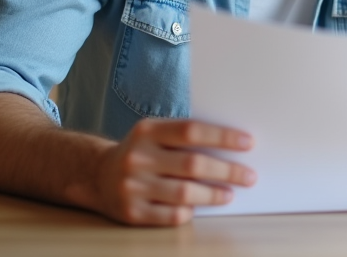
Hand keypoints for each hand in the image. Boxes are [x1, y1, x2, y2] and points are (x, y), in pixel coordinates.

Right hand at [90, 118, 255, 225]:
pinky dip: (189, 211)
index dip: (223, 137)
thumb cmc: (142, 152)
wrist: (97, 176)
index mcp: (147, 131)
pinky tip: (199, 207)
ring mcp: (132, 186)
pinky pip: (170, 215)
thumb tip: (233, 146)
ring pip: (185, 193)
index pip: (191, 130)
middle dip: (227, 171)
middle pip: (192, 164)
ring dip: (214, 194)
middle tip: (249, 176)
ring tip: (230, 193)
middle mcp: (137, 157)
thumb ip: (185, 136)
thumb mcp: (155, 134)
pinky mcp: (131, 213)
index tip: (248, 143)